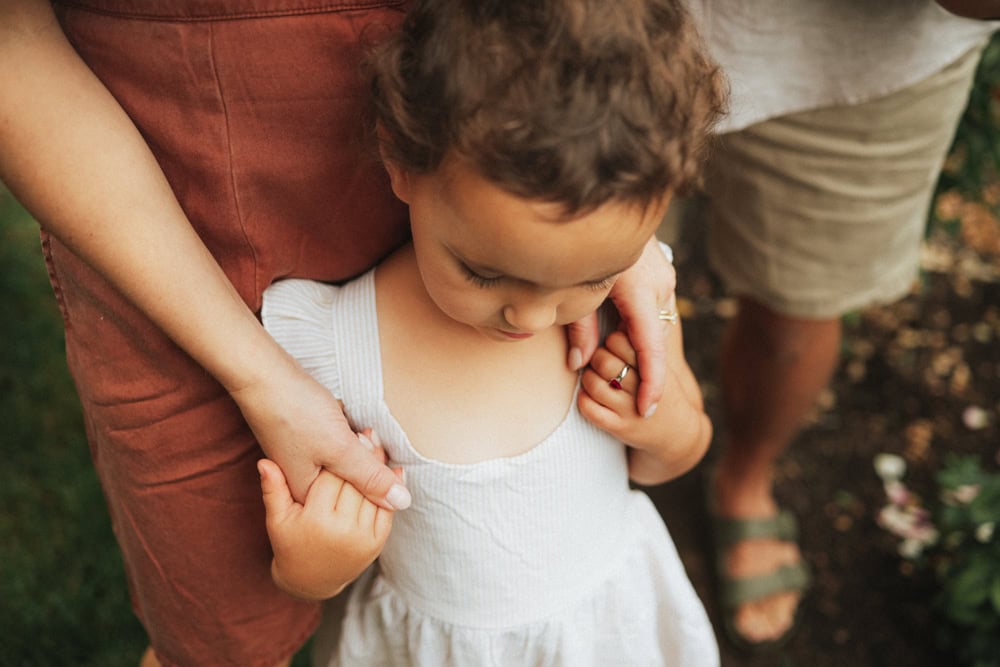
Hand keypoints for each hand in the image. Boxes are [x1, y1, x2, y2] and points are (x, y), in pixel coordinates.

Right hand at [231, 357, 410, 509]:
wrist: (262, 376)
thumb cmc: (297, 413)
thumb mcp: (340, 449)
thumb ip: (370, 477)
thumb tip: (404, 502)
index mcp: (308, 496)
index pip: (359, 499)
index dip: (371, 470)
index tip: (361, 444)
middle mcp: (304, 484)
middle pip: (353, 482)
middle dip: (363, 456)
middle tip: (351, 432)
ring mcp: (305, 463)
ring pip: (347, 462)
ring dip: (354, 443)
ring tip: (340, 422)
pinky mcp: (307, 443)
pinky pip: (336, 446)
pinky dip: (343, 434)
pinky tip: (334, 416)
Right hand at [257, 438, 398, 599]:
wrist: (311, 581)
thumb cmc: (290, 544)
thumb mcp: (278, 518)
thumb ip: (274, 488)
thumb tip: (264, 462)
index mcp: (316, 519)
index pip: (332, 476)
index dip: (340, 452)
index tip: (348, 431)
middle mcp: (341, 529)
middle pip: (356, 481)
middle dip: (363, 454)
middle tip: (368, 431)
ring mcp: (362, 538)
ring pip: (374, 492)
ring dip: (379, 466)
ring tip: (378, 443)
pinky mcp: (376, 544)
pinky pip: (387, 508)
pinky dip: (392, 487)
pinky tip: (393, 468)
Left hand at [566, 237, 675, 417]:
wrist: (602, 207)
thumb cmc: (582, 247)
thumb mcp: (578, 288)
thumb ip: (579, 328)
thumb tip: (578, 365)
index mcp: (640, 290)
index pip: (651, 349)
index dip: (651, 384)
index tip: (648, 411)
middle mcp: (660, 284)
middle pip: (654, 340)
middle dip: (639, 366)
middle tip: (627, 391)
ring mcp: (664, 277)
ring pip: (654, 326)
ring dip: (638, 346)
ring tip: (620, 359)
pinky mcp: (662, 273)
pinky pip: (654, 312)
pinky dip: (640, 329)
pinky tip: (622, 332)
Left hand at [578, 325, 710, 485]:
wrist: (678, 433)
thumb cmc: (661, 386)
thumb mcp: (657, 360)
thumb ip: (633, 338)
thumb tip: (598, 319)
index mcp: (655, 363)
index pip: (622, 340)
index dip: (612, 340)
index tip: (615, 345)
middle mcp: (644, 387)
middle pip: (603, 359)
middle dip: (598, 357)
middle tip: (604, 362)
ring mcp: (631, 409)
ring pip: (592, 382)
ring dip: (589, 378)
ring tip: (598, 378)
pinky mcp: (620, 428)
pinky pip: (587, 408)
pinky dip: (583, 399)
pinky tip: (590, 396)